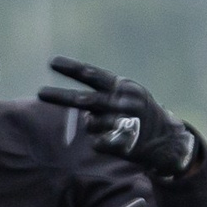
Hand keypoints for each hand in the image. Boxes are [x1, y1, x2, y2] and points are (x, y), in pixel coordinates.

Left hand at [37, 58, 198, 179]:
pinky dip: (100, 143)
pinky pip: (97, 143)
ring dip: (94, 127)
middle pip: (84, 99)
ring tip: (111, 127)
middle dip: (60, 96)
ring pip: (90, 124)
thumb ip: (103, 93)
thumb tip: (74, 100)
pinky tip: (114, 140)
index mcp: (123, 86)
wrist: (167, 140)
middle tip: (40, 93)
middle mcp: (123, 101)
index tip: (52, 63)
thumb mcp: (127, 94)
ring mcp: (124, 122)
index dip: (72, 69)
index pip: (92, 75)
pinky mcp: (125, 142)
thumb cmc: (140, 113)